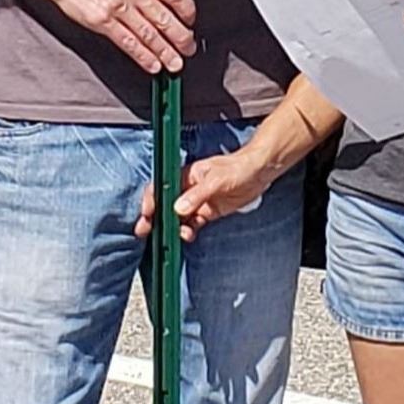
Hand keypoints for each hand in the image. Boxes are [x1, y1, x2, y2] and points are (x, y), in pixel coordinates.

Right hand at [45, 0, 196, 72]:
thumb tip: (170, 2)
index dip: (188, 12)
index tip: (191, 22)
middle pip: (165, 17)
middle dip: (181, 37)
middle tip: (188, 48)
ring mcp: (117, 5)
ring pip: (149, 34)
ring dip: (165, 52)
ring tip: (175, 62)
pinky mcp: (102, 21)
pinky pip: (128, 43)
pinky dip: (143, 57)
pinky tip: (152, 64)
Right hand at [135, 146, 275, 242]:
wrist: (259, 172)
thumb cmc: (238, 167)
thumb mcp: (216, 180)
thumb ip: (197, 195)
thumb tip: (178, 208)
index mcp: (186, 176)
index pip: (161, 187)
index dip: (151, 201)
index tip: (146, 214)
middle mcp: (189, 189)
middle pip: (165, 204)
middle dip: (154, 217)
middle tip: (144, 230)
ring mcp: (198, 201)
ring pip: (178, 217)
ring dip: (172, 227)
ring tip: (175, 236)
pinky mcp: (208, 212)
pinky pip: (192, 224)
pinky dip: (187, 231)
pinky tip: (187, 236)